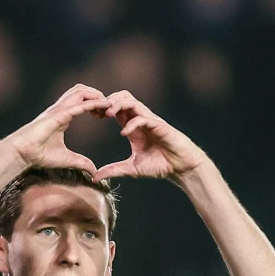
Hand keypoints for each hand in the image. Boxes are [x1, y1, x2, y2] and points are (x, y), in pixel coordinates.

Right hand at [5, 85, 108, 175]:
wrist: (23, 153)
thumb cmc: (38, 154)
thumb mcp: (67, 159)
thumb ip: (81, 162)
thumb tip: (94, 171)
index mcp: (64, 116)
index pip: (83, 102)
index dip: (96, 105)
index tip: (106, 115)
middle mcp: (62, 109)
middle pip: (83, 91)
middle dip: (98, 94)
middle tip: (109, 107)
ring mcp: (59, 109)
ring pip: (81, 91)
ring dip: (96, 94)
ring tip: (108, 104)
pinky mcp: (58, 114)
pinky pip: (78, 104)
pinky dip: (92, 103)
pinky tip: (103, 105)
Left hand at [93, 90, 208, 181]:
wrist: (181, 168)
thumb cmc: (160, 165)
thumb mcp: (131, 169)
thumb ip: (113, 171)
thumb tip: (94, 178)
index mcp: (133, 127)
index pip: (116, 109)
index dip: (103, 109)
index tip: (93, 116)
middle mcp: (140, 120)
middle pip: (123, 97)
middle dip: (109, 101)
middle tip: (98, 112)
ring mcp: (150, 121)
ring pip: (132, 101)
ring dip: (119, 105)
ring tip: (108, 114)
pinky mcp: (160, 126)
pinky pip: (144, 118)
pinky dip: (132, 123)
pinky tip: (124, 133)